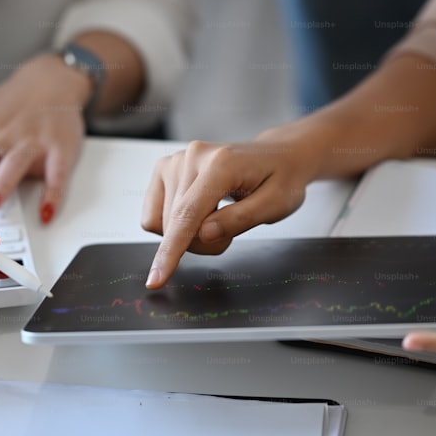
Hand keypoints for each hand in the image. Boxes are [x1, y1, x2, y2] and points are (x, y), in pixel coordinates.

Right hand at [141, 138, 318, 287]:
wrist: (278, 156)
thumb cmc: (280, 179)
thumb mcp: (276, 204)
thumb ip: (240, 220)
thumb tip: (204, 234)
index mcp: (221, 163)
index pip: (187, 213)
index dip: (170, 250)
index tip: (156, 279)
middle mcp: (192, 157)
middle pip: (174, 224)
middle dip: (198, 242)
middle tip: (228, 231)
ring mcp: (176, 160)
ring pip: (161, 222)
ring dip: (188, 235)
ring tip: (217, 219)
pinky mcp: (165, 168)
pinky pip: (154, 214)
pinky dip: (175, 225)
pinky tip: (200, 213)